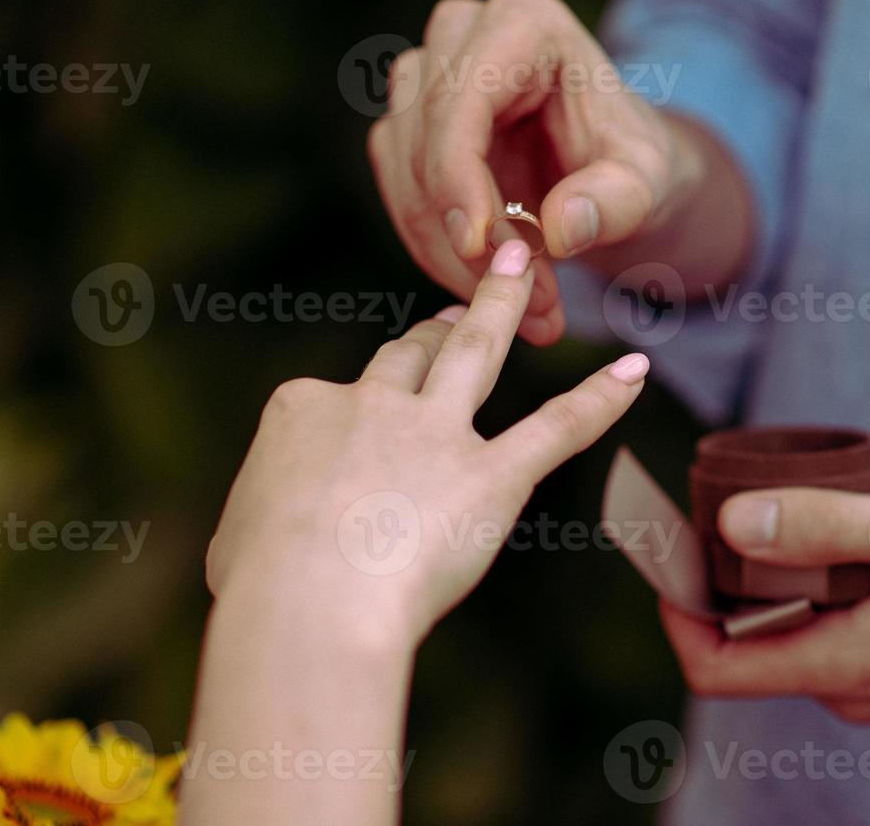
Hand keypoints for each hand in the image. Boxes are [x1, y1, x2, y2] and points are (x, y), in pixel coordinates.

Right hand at [205, 238, 649, 647]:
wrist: (308, 600)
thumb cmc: (258, 584)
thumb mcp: (234, 539)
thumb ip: (262, 516)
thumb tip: (264, 532)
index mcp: (302, 410)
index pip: (330, 399)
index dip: (343, 416)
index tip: (347, 444)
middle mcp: (371, 405)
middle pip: (405, 357)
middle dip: (430, 330)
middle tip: (453, 310)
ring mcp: (435, 435)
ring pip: (475, 353)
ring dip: (500, 307)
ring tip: (519, 269)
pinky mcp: (492, 477)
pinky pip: (555, 428)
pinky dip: (599, 399)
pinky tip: (634, 372)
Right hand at [367, 0, 749, 346]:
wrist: (618, 178)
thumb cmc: (636, 166)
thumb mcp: (650, 185)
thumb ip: (616, 202)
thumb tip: (561, 228)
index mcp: (525, 22)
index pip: (462, 97)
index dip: (457, 175)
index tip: (478, 248)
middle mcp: (463, 34)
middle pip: (425, 136)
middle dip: (464, 231)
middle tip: (526, 301)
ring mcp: (426, 77)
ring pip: (403, 171)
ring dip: (449, 251)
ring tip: (522, 306)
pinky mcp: (408, 127)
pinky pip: (401, 196)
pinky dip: (436, 251)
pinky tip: (486, 286)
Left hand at [660, 486, 869, 722]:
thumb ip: (824, 527)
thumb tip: (730, 526)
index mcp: (848, 664)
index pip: (714, 666)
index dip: (673, 607)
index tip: (666, 541)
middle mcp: (852, 687)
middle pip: (741, 644)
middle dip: (712, 580)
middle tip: (708, 503)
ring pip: (782, 633)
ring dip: (762, 578)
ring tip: (769, 507)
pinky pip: (823, 629)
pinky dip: (805, 586)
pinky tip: (827, 534)